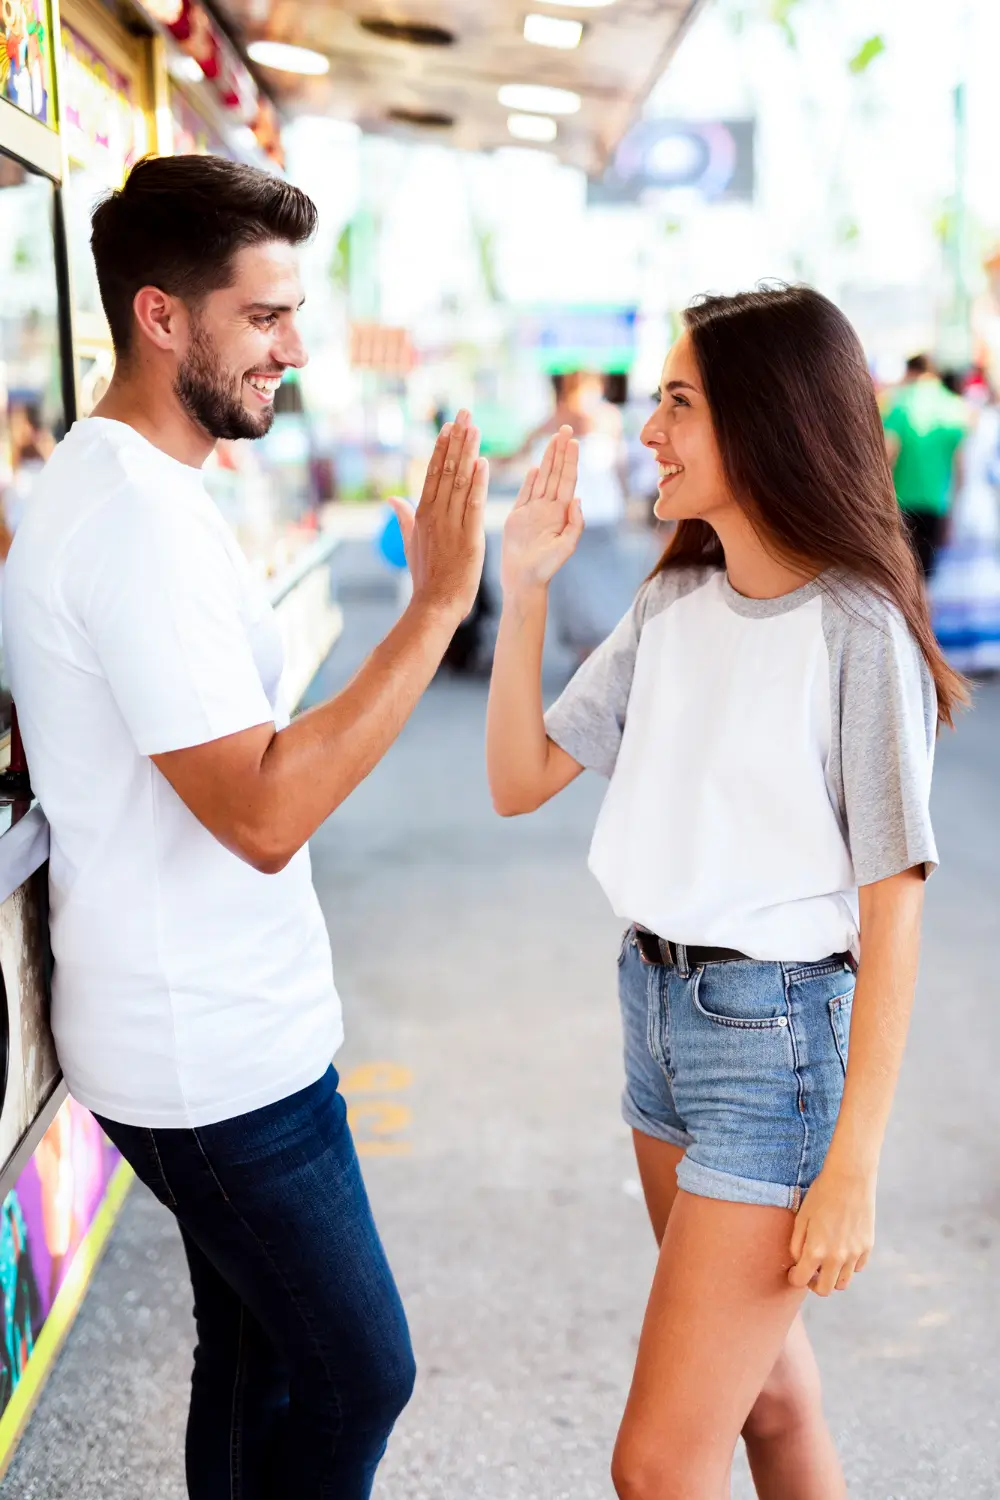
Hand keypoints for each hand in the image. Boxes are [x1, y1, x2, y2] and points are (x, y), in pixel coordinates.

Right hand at [388, 410, 486, 621]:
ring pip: (460, 482)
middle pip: (447, 469)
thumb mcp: (410, 543)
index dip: (441, 447)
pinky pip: (474, 505)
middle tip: (465, 413)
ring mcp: (452, 525)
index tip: (449, 426)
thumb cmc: (425, 576)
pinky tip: (483, 462)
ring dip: (468, 452)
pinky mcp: (469, 537)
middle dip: (457, 440)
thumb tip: (392, 499)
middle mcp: (435, 514)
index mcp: (423, 514)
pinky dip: (479, 483)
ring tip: (475, 428)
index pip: (433, 473)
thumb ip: (404, 518)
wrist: (435, 604)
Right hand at [501, 425, 583, 594]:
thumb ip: (575, 523)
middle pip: (556, 473)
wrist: (523, 579)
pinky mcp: (517, 516)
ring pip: (542, 478)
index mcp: (562, 513)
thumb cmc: (546, 567)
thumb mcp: (567, 546)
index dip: (571, 460)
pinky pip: (525, 493)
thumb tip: (578, 499)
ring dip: (548, 459)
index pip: (568, 480)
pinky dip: (530, 479)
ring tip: (553, 439)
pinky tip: (535, 467)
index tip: (574, 441)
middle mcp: (549, 508)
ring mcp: (533, 510)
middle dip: (561, 451)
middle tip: (566, 428)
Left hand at [787, 1163, 875, 1296]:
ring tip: (826, 1263)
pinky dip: (848, 1266)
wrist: (850, 1179)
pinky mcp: (867, 1248)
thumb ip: (796, 1244)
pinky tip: (841, 1250)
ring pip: (843, 1284)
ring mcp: (854, 1254)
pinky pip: (856, 1268)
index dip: (794, 1278)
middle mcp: (836, 1258)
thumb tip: (798, 1262)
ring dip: (832, 1278)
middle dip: (813, 1284)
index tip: (794, 1271)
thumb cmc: (821, 1195)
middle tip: (810, 1270)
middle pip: (824, 1290)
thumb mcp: (801, 1217)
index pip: (801, 1281)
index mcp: (815, 1251)